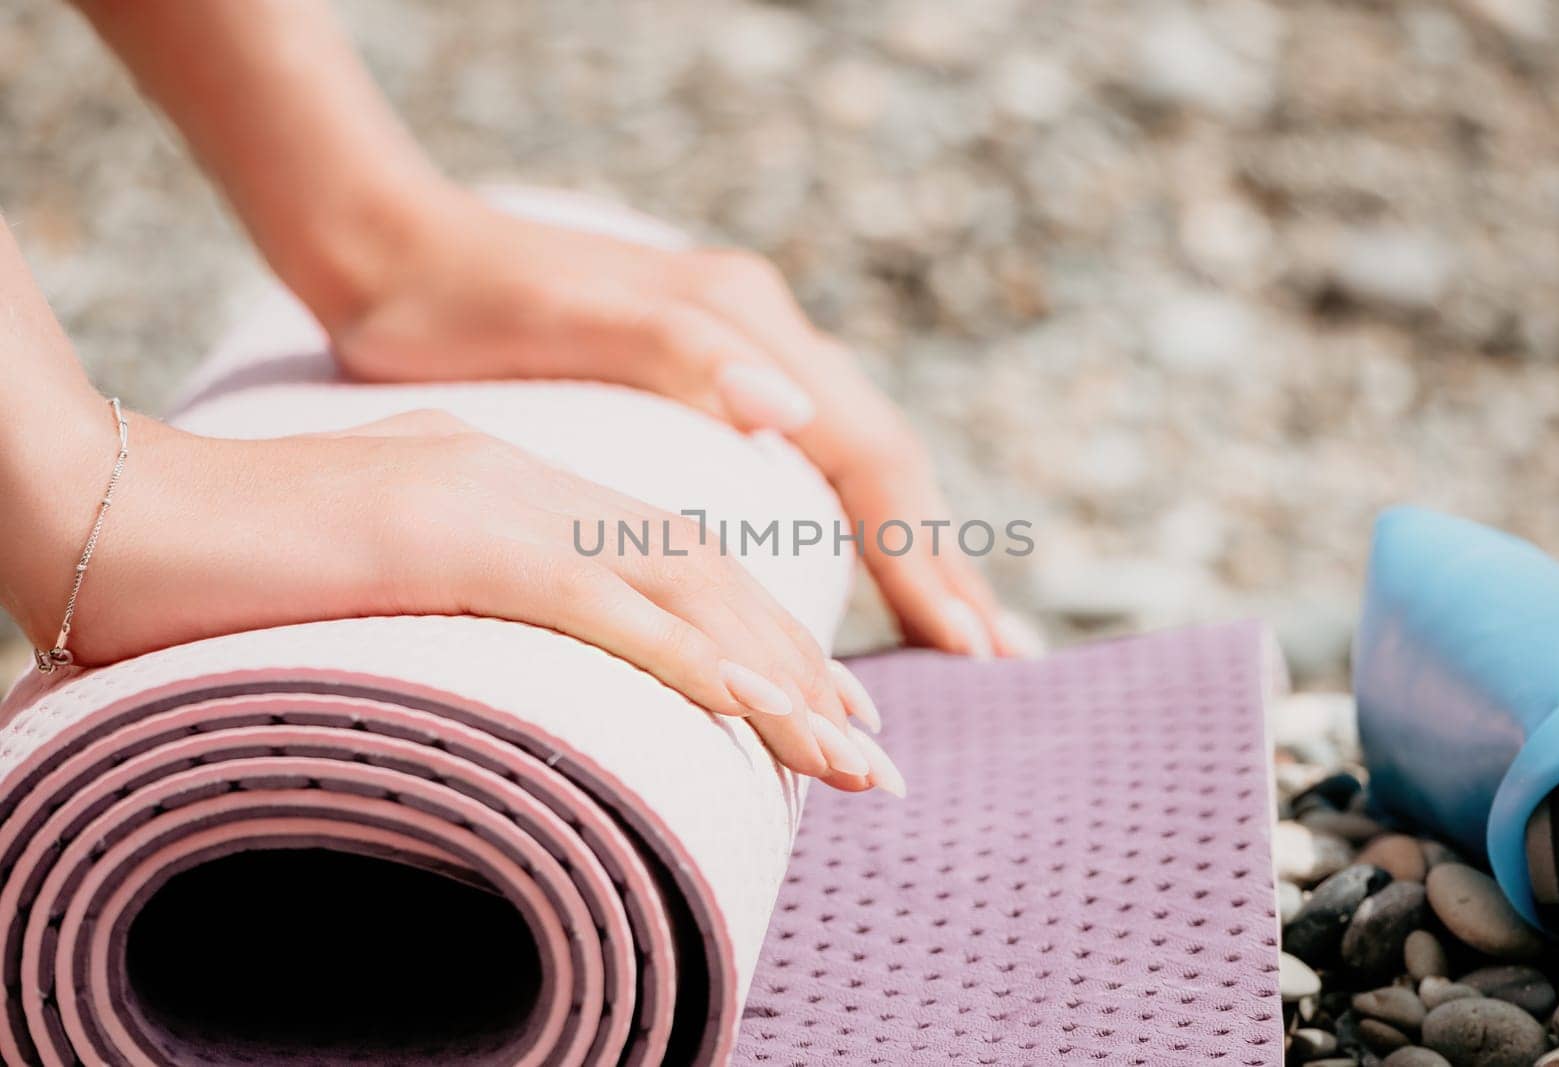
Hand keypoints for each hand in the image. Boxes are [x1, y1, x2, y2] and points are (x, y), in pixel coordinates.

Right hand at [18, 409, 902, 795]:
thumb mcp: (375, 558)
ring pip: (678, 592)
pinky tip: (759, 714)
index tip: (813, 704)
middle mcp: (527, 482)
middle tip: (870, 747)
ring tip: (852, 757)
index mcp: (513, 484)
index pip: (663, 557)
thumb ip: (454, 582)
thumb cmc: (227, 551)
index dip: (751, 628)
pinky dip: (690, 661)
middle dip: (797, 663)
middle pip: (701, 572)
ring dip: (776, 677)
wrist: (115, 502)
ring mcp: (497, 504)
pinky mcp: (457, 539)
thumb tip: (506, 645)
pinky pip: (604, 609)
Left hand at [319, 190, 1041, 658]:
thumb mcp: (570, 317)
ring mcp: (743, 362)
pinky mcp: (710, 385)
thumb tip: (790, 414)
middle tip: (1001, 658)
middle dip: (943, 563)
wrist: (399, 253)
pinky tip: (859, 574)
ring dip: (912, 553)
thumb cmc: (469, 298)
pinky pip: (810, 471)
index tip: (966, 644)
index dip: (920, 552)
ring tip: (959, 635)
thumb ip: (683, 352)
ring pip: (857, 470)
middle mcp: (765, 343)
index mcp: (750, 329)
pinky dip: (852, 533)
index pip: (870, 457)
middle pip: (886, 467)